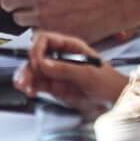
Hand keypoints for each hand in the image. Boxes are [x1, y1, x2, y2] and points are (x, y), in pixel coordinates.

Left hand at [0, 0, 139, 40]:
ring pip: (18, 19)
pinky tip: (53, 22)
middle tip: (24, 2)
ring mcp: (44, 14)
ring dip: (26, 17)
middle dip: (12, 3)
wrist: (110, 2)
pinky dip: (39, 30)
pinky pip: (33, 33)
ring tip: (44, 12)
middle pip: (7, 3)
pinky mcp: (51, 31)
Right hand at [13, 31, 127, 110]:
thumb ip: (65, 68)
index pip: (46, 40)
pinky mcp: (55, 87)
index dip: (37, 48)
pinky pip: (38, 84)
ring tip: (24, 86)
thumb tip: (44, 63)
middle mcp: (60, 57)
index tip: (36, 61)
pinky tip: (29, 91)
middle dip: (28, 66)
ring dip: (26, 78)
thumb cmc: (109, 82)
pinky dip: (31, 87)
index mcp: (70, 47)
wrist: (116, 101)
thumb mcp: (88, 73)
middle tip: (24, 78)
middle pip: (36, 56)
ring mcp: (57, 72)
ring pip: (35, 71)